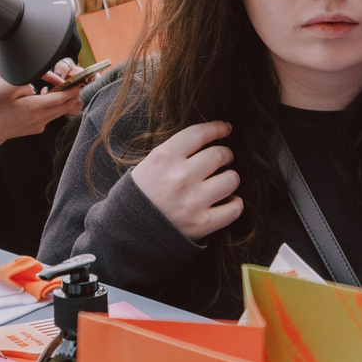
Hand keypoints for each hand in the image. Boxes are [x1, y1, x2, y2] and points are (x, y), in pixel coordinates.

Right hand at [0, 74, 85, 140]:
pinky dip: (53, 108)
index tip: (78, 83)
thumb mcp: (10, 92)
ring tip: (66, 91)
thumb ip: (27, 85)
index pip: (60, 98)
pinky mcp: (39, 128)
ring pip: (59, 112)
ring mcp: (41, 124)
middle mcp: (40, 117)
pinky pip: (51, 117)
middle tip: (77, 86)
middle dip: (73, 96)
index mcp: (34, 107)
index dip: (71, 90)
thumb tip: (41, 85)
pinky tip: (47, 100)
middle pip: (64, 106)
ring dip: (65, 102)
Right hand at [130, 120, 241, 240]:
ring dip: (231, 178)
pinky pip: (234, 208)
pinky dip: (235, 204)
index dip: (217, 128)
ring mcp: (193, 201)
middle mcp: (180, 177)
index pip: (199, 134)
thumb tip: (207, 140)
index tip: (226, 129)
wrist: (126, 233)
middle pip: (220, 154)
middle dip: (226, 155)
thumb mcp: (148, 165)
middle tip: (224, 159)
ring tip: (224, 181)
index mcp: (164, 157)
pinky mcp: (202, 223)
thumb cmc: (139, 196)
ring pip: (231, 179)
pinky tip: (229, 202)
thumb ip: (175, 152)